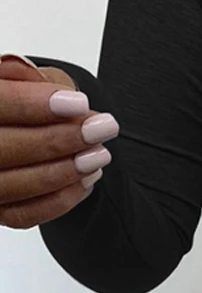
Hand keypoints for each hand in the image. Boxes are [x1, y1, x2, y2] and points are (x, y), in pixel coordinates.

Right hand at [0, 53, 118, 228]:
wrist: (24, 126)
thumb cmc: (23, 99)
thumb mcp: (27, 77)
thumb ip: (29, 79)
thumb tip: (41, 84)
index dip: (31, 105)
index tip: (78, 103)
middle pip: (0, 149)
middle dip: (56, 141)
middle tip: (101, 130)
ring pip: (11, 185)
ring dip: (63, 171)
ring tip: (99, 154)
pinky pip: (23, 214)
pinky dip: (60, 199)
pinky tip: (87, 179)